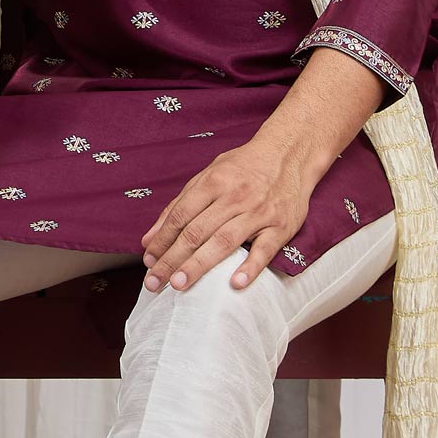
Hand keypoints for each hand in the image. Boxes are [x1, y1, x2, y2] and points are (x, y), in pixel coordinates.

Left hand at [142, 132, 316, 292]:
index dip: (162, 240)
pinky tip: (235, 283)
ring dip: (199, 264)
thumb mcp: (208, 176)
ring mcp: (258, 212)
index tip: (148, 262)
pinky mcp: (280, 226)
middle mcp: (233, 197)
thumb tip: (149, 238)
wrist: (289, 153)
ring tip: (179, 284)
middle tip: (155, 282)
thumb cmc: (243, 168)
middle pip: (197, 232)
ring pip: (224, 241)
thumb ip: (179, 205)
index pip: (180, 216)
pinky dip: (250, 267)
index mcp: (212, 183)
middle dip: (172, 258)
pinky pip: (264, 249)